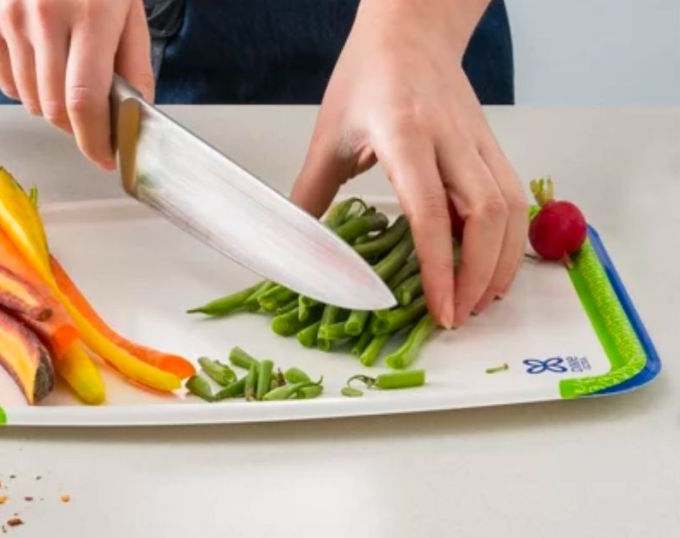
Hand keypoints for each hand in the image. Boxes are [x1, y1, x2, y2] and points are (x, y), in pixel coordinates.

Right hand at [0, 0, 154, 169]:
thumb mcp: (128, 9)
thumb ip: (134, 65)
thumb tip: (135, 117)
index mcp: (93, 13)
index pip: (85, 99)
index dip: (95, 140)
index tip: (104, 158)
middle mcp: (46, 16)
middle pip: (55, 108)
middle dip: (77, 129)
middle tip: (92, 123)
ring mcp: (11, 18)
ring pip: (31, 101)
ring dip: (54, 108)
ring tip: (68, 81)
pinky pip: (6, 83)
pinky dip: (27, 89)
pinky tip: (43, 66)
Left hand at [290, 1, 527, 327]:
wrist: (410, 30)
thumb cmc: (368, 76)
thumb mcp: (328, 134)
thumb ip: (312, 193)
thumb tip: (298, 245)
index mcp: (406, 134)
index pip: (430, 211)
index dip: (439, 268)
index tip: (439, 309)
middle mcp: (451, 139)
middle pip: (486, 215)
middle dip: (478, 276)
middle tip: (458, 316)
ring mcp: (478, 141)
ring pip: (510, 208)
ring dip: (501, 263)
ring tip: (480, 302)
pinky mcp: (491, 146)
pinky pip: (512, 197)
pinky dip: (508, 239)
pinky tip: (491, 265)